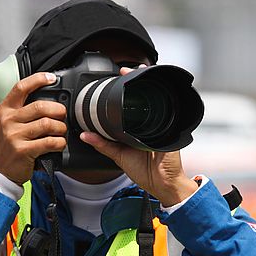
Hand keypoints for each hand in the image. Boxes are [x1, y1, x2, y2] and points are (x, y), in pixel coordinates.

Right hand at [0, 72, 66, 184]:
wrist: (0, 170)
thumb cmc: (9, 146)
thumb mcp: (9, 123)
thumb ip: (23, 111)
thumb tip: (48, 101)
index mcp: (5, 110)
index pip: (21, 87)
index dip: (38, 79)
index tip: (52, 77)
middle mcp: (8, 120)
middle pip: (41, 106)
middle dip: (58, 111)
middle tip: (62, 116)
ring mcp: (15, 135)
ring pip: (47, 124)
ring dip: (60, 128)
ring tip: (61, 132)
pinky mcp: (23, 150)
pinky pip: (49, 142)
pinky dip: (59, 143)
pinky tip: (59, 144)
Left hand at [79, 66, 198, 206]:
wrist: (163, 185)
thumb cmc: (145, 173)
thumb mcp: (119, 156)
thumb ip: (103, 144)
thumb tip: (85, 134)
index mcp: (137, 129)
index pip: (131, 106)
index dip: (123, 91)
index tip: (115, 77)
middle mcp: (150, 125)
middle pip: (144, 98)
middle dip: (136, 81)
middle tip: (124, 70)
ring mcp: (162, 126)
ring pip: (156, 100)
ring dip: (147, 85)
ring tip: (136, 72)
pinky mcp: (170, 130)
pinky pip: (166, 112)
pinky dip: (161, 99)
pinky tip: (153, 88)